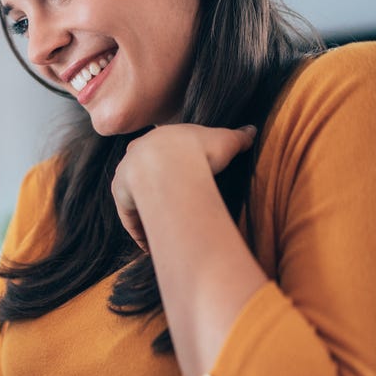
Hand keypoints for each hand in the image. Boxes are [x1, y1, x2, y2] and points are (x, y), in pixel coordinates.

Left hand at [111, 124, 256, 251]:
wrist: (172, 163)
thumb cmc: (201, 149)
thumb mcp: (225, 140)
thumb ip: (238, 137)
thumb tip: (253, 130)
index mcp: (158, 139)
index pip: (161, 154)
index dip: (171, 168)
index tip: (181, 182)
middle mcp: (136, 156)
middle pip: (144, 177)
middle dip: (156, 192)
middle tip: (171, 208)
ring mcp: (125, 177)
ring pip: (136, 198)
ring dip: (147, 215)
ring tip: (162, 233)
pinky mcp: (122, 198)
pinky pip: (131, 218)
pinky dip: (141, 233)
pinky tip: (152, 246)